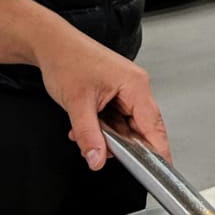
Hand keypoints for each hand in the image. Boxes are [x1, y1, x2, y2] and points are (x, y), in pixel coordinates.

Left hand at [34, 24, 169, 171]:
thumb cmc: (67, 60)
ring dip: (108, 135)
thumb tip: (98, 160)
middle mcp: (136, 86)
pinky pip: (116, 117)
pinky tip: (86, 126)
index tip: (162, 170)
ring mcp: (126, 88)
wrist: (51, 44)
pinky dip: (103, 127)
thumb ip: (89, 136)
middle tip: (105, 152)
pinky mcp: (116, 91)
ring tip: (85, 132)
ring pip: (126, 125)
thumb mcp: (77, 104)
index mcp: (135, 85)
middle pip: (141, 127)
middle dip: (122, 144)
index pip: (154, 126)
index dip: (158, 151)